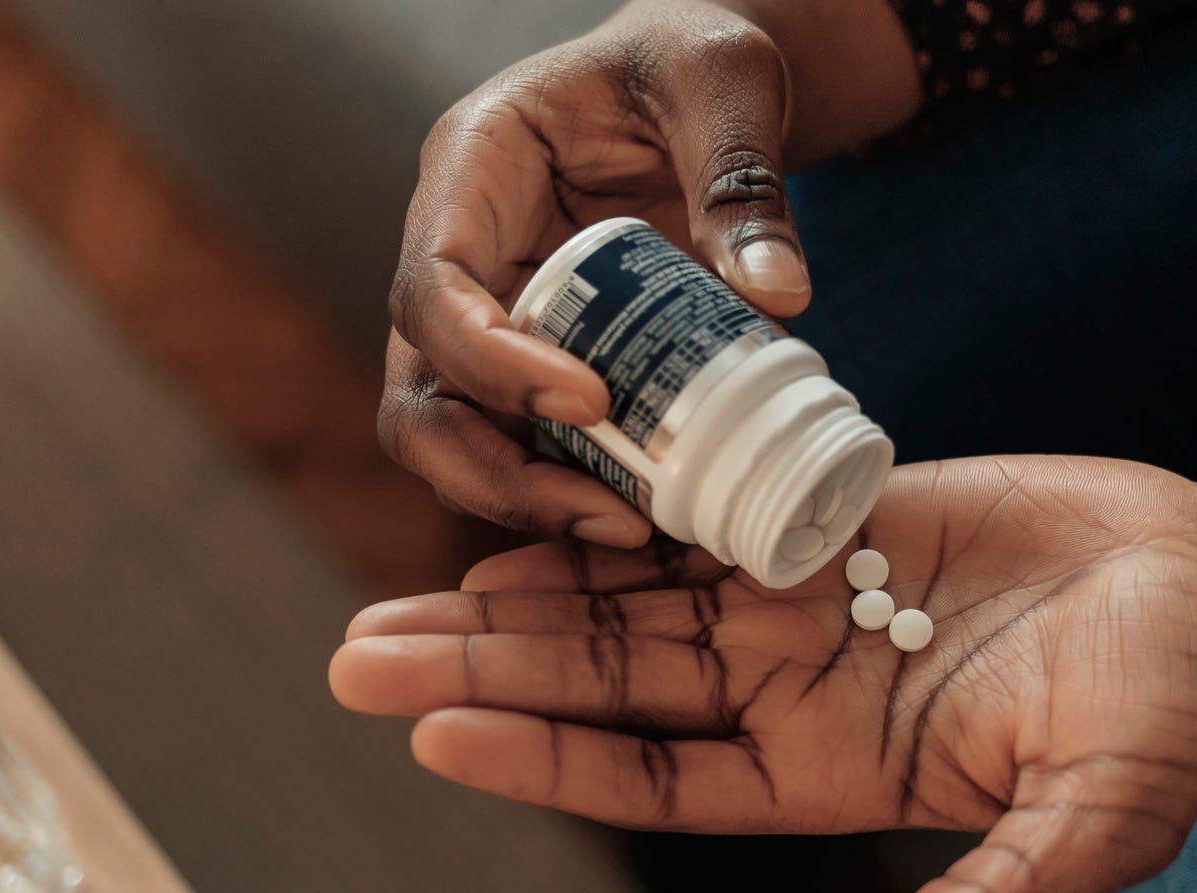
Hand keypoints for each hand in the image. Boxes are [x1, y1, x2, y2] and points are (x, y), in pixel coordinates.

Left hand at [332, 456, 1196, 892]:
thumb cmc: (1169, 716)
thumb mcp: (1090, 828)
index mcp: (827, 775)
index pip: (652, 779)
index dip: (547, 761)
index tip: (437, 738)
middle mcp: (788, 691)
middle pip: (607, 685)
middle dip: (486, 670)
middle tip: (356, 658)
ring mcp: (802, 599)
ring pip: (629, 597)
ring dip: (517, 592)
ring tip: (399, 593)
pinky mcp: (829, 510)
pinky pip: (699, 504)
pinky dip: (615, 501)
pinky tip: (528, 491)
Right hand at [381, 0, 916, 545]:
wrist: (700, 83)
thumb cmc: (695, 59)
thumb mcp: (726, 87)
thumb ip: (745, 182)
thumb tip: (778, 297)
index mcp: (473, 163)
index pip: (429, 284)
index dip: (488, 360)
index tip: (589, 402)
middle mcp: (456, 248)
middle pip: (418, 388)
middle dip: (492, 467)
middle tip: (607, 514)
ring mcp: (485, 313)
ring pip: (454, 435)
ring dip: (526, 498)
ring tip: (632, 530)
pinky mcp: (530, 359)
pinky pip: (520, 443)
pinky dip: (569, 488)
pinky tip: (646, 517)